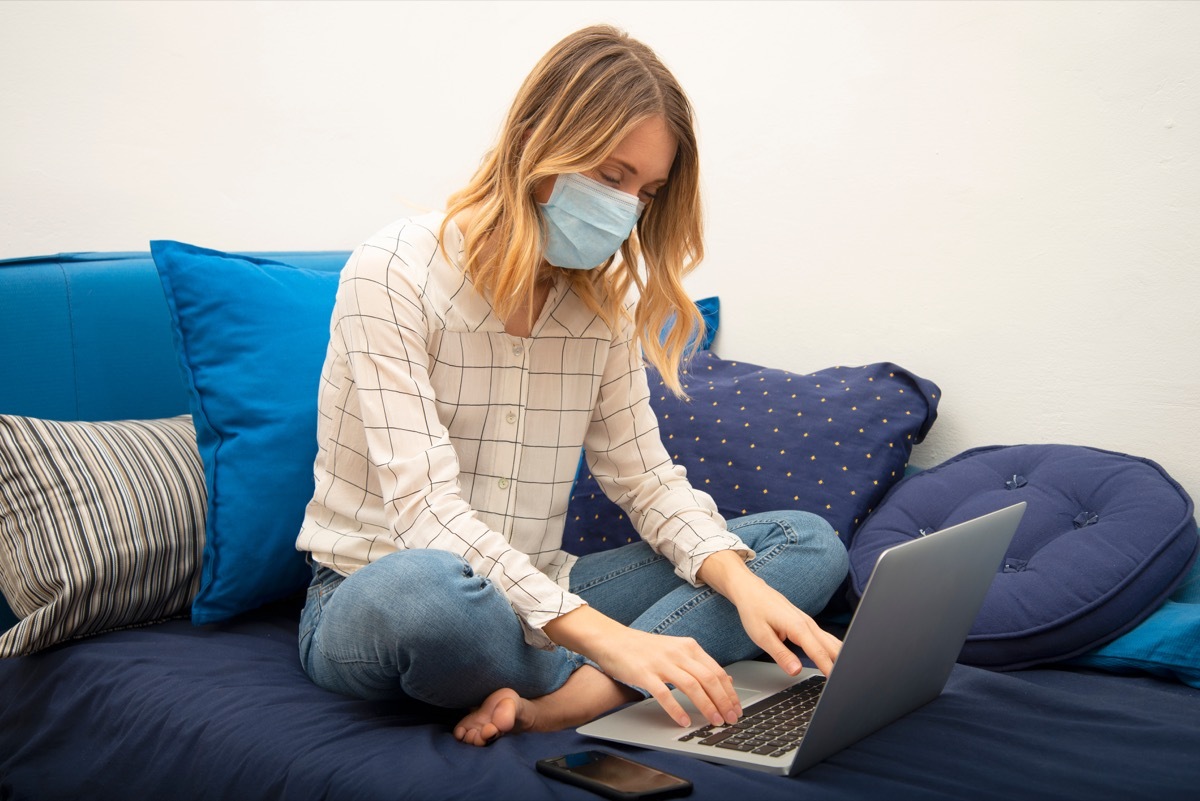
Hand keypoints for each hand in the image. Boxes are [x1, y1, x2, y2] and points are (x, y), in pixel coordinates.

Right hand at [543, 606, 740, 728]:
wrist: (612, 639)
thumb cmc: (644, 648)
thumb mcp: (676, 650)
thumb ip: (698, 664)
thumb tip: (725, 680)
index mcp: (688, 646)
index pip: (716, 671)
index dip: (730, 692)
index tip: (737, 708)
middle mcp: (677, 652)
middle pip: (708, 679)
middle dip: (723, 701)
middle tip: (730, 719)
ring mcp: (661, 662)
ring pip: (691, 686)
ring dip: (706, 706)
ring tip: (713, 722)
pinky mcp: (644, 673)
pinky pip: (664, 694)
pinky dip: (676, 709)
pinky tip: (683, 721)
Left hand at [698, 550, 841, 676]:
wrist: (751, 590)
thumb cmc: (754, 610)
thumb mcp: (761, 636)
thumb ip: (780, 654)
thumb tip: (796, 671)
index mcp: (797, 626)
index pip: (818, 652)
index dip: (829, 669)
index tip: (837, 682)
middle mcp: (807, 623)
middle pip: (832, 646)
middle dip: (841, 663)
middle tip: (849, 681)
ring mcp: (809, 623)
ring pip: (832, 642)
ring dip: (841, 657)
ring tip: (848, 674)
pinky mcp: (807, 624)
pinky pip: (825, 638)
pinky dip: (833, 650)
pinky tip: (838, 660)